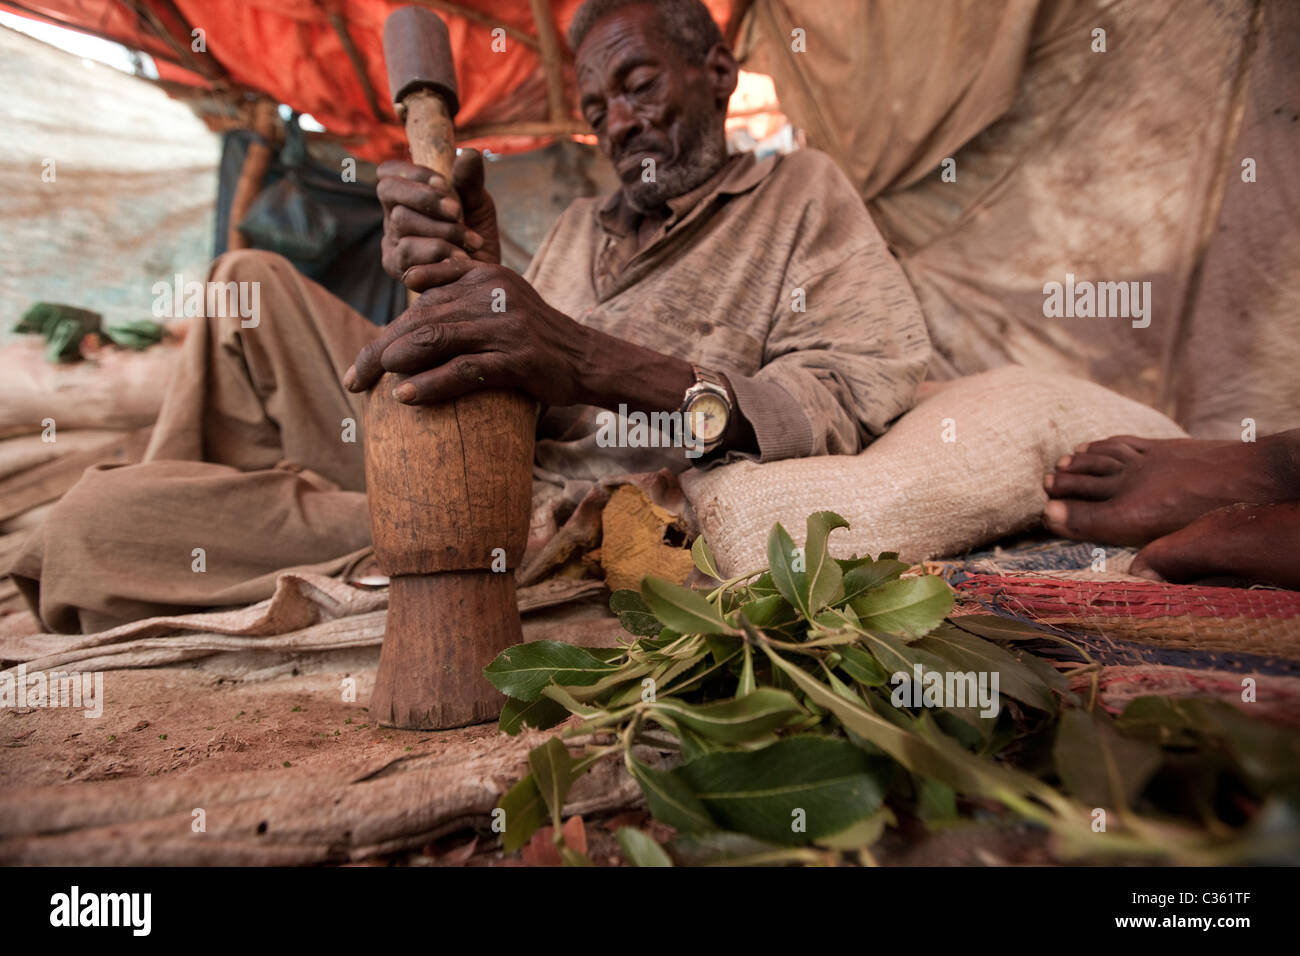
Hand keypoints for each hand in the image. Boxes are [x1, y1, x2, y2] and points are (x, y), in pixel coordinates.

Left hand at [345, 262, 589, 406]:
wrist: (586, 358)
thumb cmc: (534, 336)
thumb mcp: (499, 298)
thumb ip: (459, 289)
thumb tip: (411, 285)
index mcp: (482, 276)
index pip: (420, 300)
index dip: (386, 331)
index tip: (361, 362)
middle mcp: (491, 295)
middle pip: (421, 320)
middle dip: (380, 350)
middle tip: (352, 379)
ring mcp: (504, 326)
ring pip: (435, 339)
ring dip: (396, 360)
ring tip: (369, 381)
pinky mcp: (517, 358)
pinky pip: (463, 370)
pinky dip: (430, 385)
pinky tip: (405, 398)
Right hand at [377, 148, 500, 291]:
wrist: (486, 282)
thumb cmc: (476, 238)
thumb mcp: (478, 204)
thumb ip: (470, 180)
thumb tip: (469, 154)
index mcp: (405, 198)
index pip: (390, 172)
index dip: (414, 172)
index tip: (445, 183)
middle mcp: (392, 219)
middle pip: (389, 191)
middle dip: (427, 198)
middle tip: (458, 212)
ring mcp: (391, 245)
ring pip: (402, 221)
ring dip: (442, 230)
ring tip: (471, 243)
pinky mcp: (398, 270)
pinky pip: (409, 252)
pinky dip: (441, 254)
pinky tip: (462, 260)